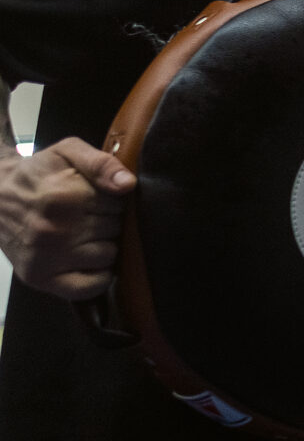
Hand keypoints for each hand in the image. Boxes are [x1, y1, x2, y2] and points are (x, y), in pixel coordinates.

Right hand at [0, 137, 135, 299]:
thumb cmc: (37, 174)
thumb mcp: (67, 152)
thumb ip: (101, 163)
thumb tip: (128, 185)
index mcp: (64, 197)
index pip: (120, 204)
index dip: (113, 199)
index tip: (96, 197)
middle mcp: (54, 230)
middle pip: (115, 230)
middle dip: (108, 221)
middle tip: (86, 215)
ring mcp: (45, 257)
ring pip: (108, 256)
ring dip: (103, 245)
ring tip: (83, 233)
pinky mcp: (38, 277)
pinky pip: (88, 287)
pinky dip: (96, 277)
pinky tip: (87, 260)